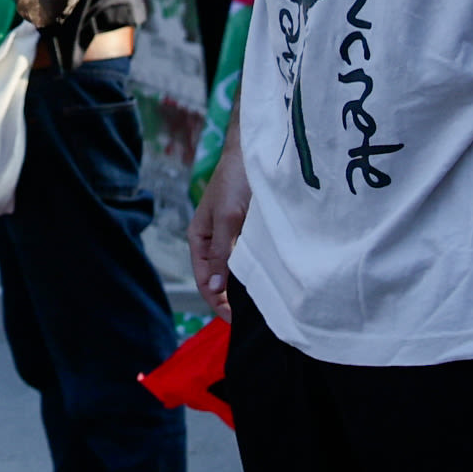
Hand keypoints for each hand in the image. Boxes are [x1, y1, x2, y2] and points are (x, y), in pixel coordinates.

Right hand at [186, 147, 250, 319]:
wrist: (257, 150)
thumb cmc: (236, 179)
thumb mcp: (227, 217)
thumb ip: (221, 252)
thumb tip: (212, 289)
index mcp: (200, 239)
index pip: (204, 282)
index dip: (217, 304)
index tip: (235, 322)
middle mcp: (215, 241)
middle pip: (220, 280)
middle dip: (232, 300)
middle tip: (254, 318)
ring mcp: (234, 235)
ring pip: (238, 270)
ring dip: (247, 286)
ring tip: (264, 304)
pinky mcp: (252, 230)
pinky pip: (252, 256)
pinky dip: (259, 270)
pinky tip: (272, 279)